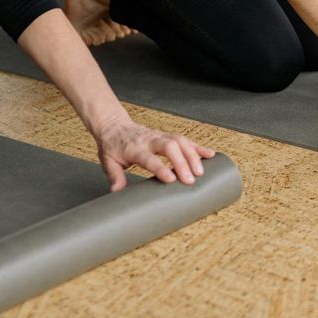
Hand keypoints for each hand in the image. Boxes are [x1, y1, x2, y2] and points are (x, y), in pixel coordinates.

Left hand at [94, 116, 216, 191]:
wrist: (114, 125)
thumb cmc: (112, 146)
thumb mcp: (107, 161)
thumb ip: (114, 176)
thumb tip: (117, 192)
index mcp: (134, 148)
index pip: (149, 157)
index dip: (160, 168)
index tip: (171, 180)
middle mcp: (149, 140)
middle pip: (170, 146)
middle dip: (182, 162)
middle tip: (191, 179)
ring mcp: (160, 136)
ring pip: (180, 141)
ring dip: (193, 155)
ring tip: (201, 171)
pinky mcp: (168, 136)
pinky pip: (185, 140)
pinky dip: (198, 147)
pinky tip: (209, 154)